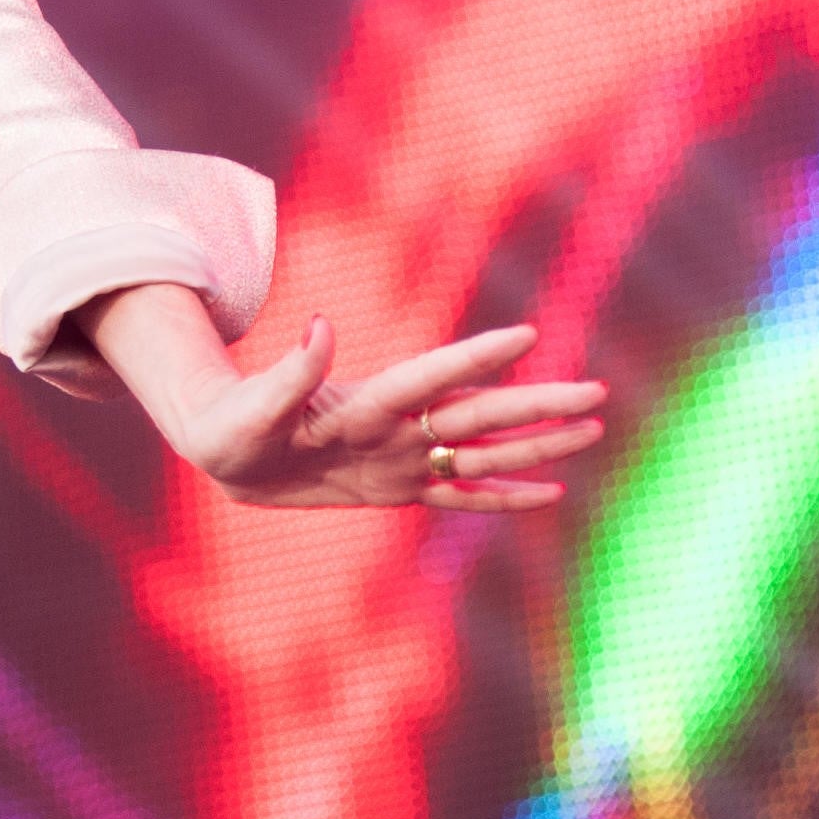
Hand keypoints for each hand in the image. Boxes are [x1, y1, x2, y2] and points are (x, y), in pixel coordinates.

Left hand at [162, 315, 606, 509]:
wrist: (222, 448)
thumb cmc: (229, 423)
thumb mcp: (252, 406)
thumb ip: (292, 371)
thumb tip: (320, 323)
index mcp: (360, 403)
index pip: (428, 377)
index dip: (474, 358)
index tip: (526, 335)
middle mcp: (392, 426)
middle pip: (476, 412)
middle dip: (535, 402)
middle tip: (597, 389)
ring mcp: (398, 456)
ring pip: (481, 450)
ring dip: (535, 443)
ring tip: (593, 429)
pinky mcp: (394, 487)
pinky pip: (458, 494)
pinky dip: (503, 495)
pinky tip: (550, 492)